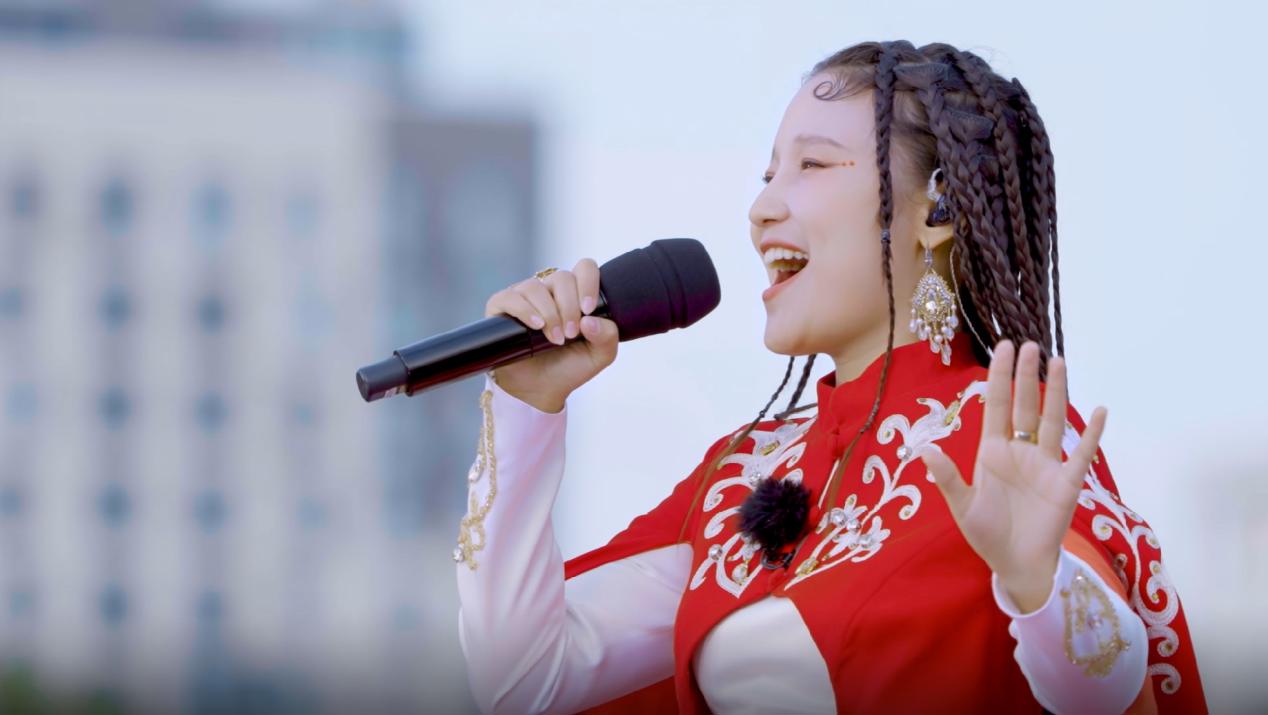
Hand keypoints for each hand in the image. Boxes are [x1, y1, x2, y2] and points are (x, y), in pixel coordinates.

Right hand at [483, 258, 619, 412]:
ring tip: (554, 338)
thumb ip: (608, 336)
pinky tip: (536, 326)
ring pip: (536, 287)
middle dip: (569, 307)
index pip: (584, 268)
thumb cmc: (568, 368)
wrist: (539, 390)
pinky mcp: (501, 306)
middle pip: (562, 277)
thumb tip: (590, 319)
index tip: (588, 310)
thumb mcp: (599, 355)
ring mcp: (524, 297)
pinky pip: (511, 297)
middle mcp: (549, 291)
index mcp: (575, 294)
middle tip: (570, 334)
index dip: (588, 283)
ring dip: (549, 313)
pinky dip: (525, 310)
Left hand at [917, 340, 1106, 612]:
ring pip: (1051, 420)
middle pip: (1024, 405)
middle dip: (1026, 376)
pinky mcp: (1067, 484)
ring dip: (1056, 392)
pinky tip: (1100, 410)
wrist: (1017, 565)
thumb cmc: (987, 535)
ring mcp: (1045, 465)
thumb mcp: (962, 507)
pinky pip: (1081, 454)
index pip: (996, 405)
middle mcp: (1020, 451)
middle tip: (1030, 345)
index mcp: (992, 452)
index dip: (1000, 377)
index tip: (1003, 348)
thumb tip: (923, 451)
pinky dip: (1091, 434)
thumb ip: (947, 478)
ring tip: (1058, 362)